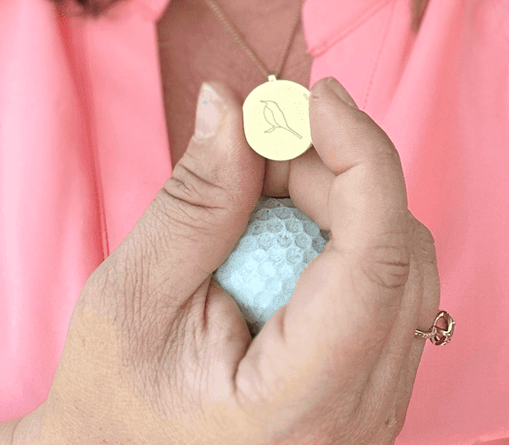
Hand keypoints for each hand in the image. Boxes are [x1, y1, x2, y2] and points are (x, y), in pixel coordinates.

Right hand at [34, 76, 440, 444]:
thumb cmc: (108, 406)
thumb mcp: (132, 298)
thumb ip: (196, 199)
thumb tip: (231, 104)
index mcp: (302, 404)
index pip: (376, 257)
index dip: (360, 155)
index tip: (316, 96)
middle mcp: (362, 416)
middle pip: (394, 248)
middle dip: (334, 170)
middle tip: (260, 139)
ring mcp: (375, 406)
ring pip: (399, 261)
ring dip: (337, 198)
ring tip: (259, 186)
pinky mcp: (368, 384)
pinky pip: (383, 284)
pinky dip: (339, 232)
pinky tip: (279, 225)